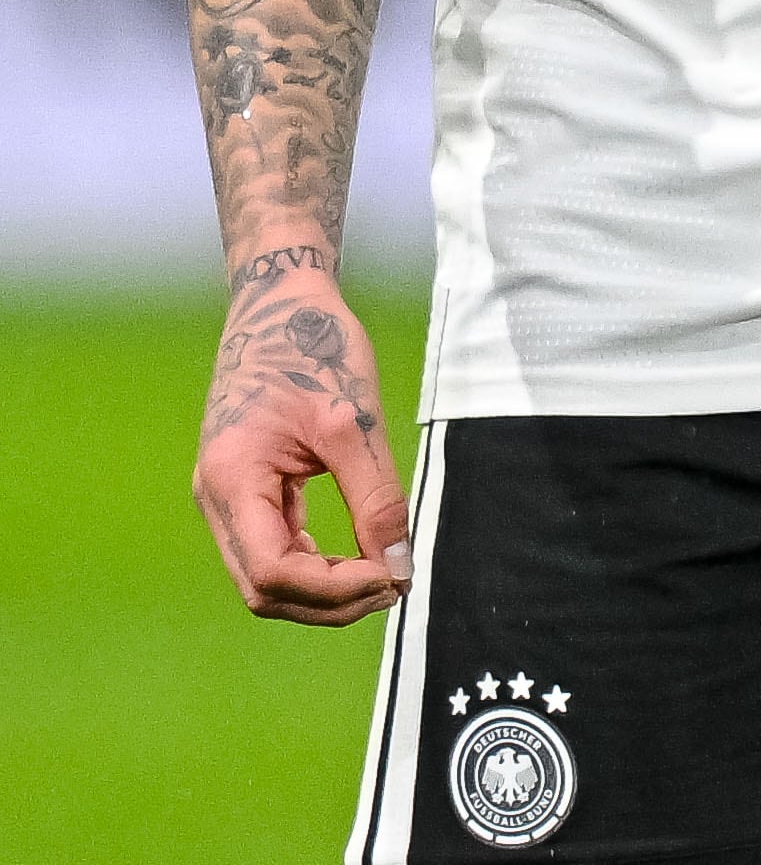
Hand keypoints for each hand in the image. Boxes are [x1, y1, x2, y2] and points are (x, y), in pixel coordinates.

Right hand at [192, 262, 409, 623]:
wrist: (280, 304)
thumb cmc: (314, 349)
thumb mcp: (352, 421)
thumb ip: (375, 495)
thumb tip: (398, 562)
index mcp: (232, 480)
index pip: (272, 571)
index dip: (332, 588)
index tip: (392, 577)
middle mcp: (218, 498)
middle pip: (263, 588)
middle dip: (329, 601)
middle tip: (395, 586)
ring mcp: (227, 498)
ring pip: (265, 577)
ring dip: (323, 590)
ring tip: (384, 577)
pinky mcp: (247, 491)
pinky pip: (273, 548)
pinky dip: (314, 564)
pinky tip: (359, 557)